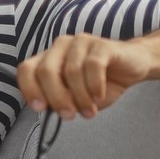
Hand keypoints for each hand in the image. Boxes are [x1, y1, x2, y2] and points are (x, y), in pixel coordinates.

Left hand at [17, 34, 151, 119]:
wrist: (132, 66)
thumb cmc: (100, 82)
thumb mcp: (76, 96)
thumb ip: (61, 99)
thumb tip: (51, 107)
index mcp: (48, 58)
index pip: (26, 70)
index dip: (29, 89)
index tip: (40, 108)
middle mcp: (60, 47)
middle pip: (46, 72)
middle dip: (56, 98)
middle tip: (69, 115)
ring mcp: (80, 43)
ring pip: (71, 72)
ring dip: (80, 97)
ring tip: (89, 110)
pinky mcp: (101, 44)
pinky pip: (93, 66)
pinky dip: (94, 85)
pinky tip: (99, 96)